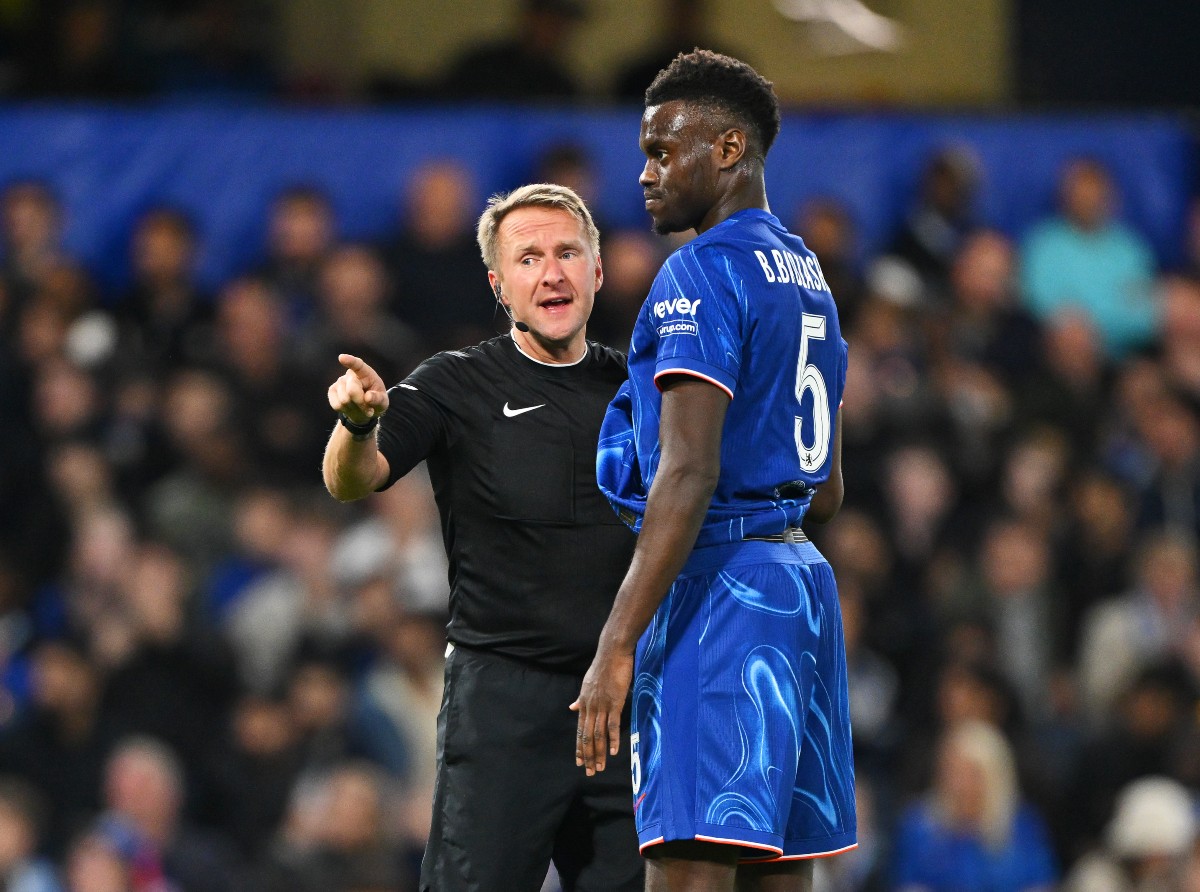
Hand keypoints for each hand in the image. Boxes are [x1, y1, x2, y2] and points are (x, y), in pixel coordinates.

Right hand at [328, 354, 388, 423]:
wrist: (365, 410)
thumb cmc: (375, 401)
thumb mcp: (383, 402)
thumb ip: (378, 399)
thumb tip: (368, 397)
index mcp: (366, 372)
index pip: (358, 365)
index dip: (350, 361)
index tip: (342, 358)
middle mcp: (351, 375)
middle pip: (352, 390)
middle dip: (360, 403)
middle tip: (368, 409)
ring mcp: (340, 382)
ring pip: (344, 400)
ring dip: (354, 408)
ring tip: (360, 407)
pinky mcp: (332, 391)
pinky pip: (337, 405)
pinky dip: (346, 411)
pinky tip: (351, 408)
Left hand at [570, 648, 633, 774]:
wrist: (612, 653)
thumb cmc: (602, 667)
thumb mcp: (586, 684)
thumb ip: (580, 698)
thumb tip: (571, 707)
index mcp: (584, 703)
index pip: (580, 730)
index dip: (579, 747)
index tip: (578, 762)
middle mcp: (590, 707)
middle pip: (588, 736)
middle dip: (588, 756)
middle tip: (589, 772)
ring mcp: (602, 706)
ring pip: (599, 734)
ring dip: (599, 753)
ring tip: (599, 767)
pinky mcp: (615, 703)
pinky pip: (612, 725)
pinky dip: (613, 740)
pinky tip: (613, 752)